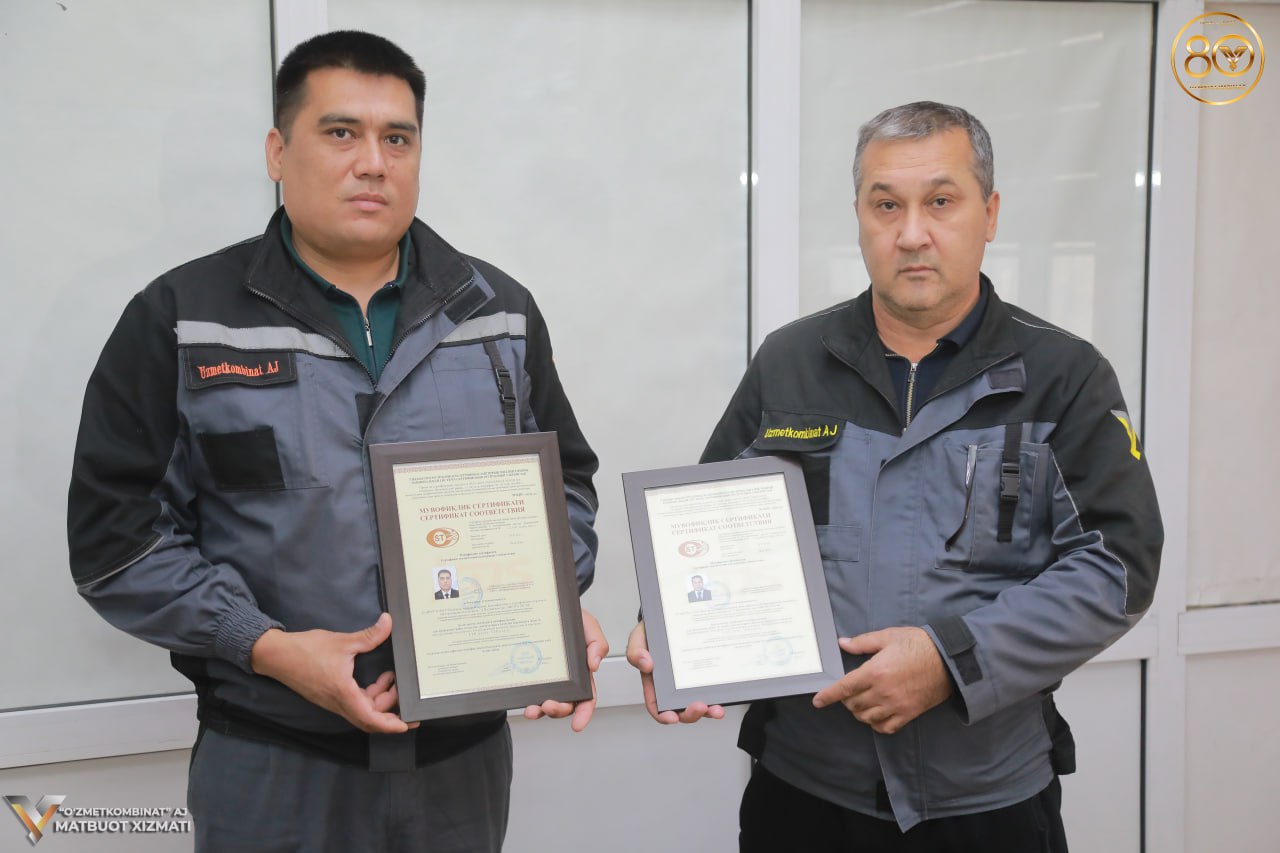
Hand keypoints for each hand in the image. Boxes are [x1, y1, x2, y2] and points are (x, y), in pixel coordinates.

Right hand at [250, 612, 416, 733]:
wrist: (276, 655)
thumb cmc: (306, 650)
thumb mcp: (342, 641)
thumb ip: (369, 635)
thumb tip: (388, 622)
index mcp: (343, 694)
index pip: (371, 719)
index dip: (391, 725)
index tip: (408, 724)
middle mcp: (338, 703)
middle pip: (369, 718)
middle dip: (389, 709)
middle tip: (403, 692)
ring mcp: (332, 702)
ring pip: (361, 711)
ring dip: (378, 700)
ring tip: (390, 680)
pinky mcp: (329, 697)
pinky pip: (353, 704)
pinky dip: (367, 695)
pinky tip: (375, 680)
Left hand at [523, 607, 608, 731]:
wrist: (550, 606)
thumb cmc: (572, 618)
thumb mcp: (589, 626)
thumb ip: (598, 645)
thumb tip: (594, 666)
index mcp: (583, 672)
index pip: (587, 698)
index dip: (584, 714)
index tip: (577, 725)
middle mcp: (566, 680)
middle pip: (565, 705)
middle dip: (558, 711)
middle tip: (549, 706)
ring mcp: (548, 678)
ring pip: (545, 703)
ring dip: (540, 711)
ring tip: (532, 710)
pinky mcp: (531, 674)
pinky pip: (529, 691)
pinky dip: (526, 699)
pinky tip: (522, 700)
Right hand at [625, 620, 724, 724]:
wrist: (669, 619)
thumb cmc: (652, 632)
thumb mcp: (639, 638)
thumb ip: (636, 651)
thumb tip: (646, 665)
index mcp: (654, 683)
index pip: (657, 706)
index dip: (663, 715)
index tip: (672, 717)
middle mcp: (672, 687)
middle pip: (680, 710)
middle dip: (691, 714)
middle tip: (700, 707)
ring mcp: (689, 682)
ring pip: (699, 704)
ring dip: (708, 711)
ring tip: (716, 709)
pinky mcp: (703, 675)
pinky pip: (711, 690)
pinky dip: (718, 697)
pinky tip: (723, 697)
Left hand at [812, 627, 950, 734]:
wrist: (949, 660)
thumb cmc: (919, 645)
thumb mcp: (888, 636)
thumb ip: (863, 642)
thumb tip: (844, 643)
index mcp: (875, 671)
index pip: (844, 688)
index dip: (828, 696)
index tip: (818, 701)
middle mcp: (883, 691)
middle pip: (853, 704)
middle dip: (846, 699)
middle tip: (851, 690)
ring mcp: (896, 705)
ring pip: (866, 717)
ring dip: (859, 711)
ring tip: (863, 701)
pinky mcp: (908, 714)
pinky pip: (885, 727)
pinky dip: (877, 724)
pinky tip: (877, 714)